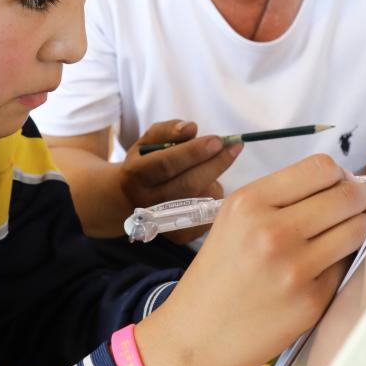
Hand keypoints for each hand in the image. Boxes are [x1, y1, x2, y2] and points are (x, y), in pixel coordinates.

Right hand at [119, 120, 242, 242]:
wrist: (131, 200)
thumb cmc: (146, 164)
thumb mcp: (148, 142)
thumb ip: (168, 130)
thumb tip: (191, 128)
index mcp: (136, 175)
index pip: (167, 163)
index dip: (194, 152)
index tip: (219, 140)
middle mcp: (146, 202)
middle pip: (189, 184)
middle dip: (216, 163)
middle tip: (234, 147)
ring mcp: (162, 223)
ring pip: (202, 199)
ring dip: (214, 180)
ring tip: (207, 170)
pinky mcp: (179, 237)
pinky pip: (208, 214)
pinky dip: (213, 198)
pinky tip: (204, 190)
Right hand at [135, 155, 365, 365]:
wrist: (194, 336)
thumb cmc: (216, 277)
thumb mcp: (232, 221)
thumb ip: (282, 199)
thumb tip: (346, 185)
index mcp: (248, 203)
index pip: (321, 168)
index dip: (340, 176)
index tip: (339, 187)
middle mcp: (271, 230)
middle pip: (347, 195)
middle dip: (359, 200)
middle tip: (353, 210)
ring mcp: (293, 268)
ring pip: (357, 229)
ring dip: (355, 230)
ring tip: (335, 241)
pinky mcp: (310, 301)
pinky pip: (346, 268)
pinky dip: (338, 266)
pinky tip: (314, 275)